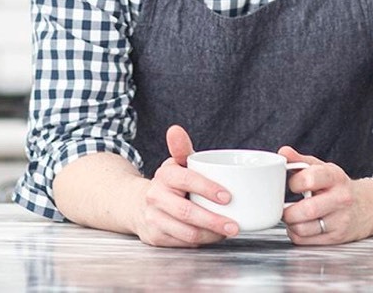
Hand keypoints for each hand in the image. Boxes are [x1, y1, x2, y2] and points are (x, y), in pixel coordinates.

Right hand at [135, 124, 240, 247]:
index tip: (228, 196)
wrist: (138, 204)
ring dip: (211, 235)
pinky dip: (201, 241)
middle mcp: (156, 197)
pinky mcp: (156, 237)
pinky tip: (213, 236)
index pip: (187, 180)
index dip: (208, 189)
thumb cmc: (169, 183)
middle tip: (234, 225)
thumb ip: (181, 149)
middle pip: (187, 212)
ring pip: (187, 232)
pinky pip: (183, 243)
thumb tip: (175, 129)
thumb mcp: (176, 164)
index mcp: (165, 175)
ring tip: (228, 231)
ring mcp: (155, 219)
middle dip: (214, 220)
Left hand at [278, 146, 372, 245]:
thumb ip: (301, 161)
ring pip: (303, 229)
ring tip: (292, 216)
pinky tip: (300, 225)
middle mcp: (340, 199)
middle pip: (307, 210)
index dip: (294, 183)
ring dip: (290, 224)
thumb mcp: (324, 169)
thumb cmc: (340, 186)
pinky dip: (296, 234)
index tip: (292, 185)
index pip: (309, 179)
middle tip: (284, 206)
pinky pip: (305, 241)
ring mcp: (340, 221)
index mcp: (335, 177)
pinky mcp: (336, 238)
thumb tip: (283, 152)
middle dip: (288, 210)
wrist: (369, 206)